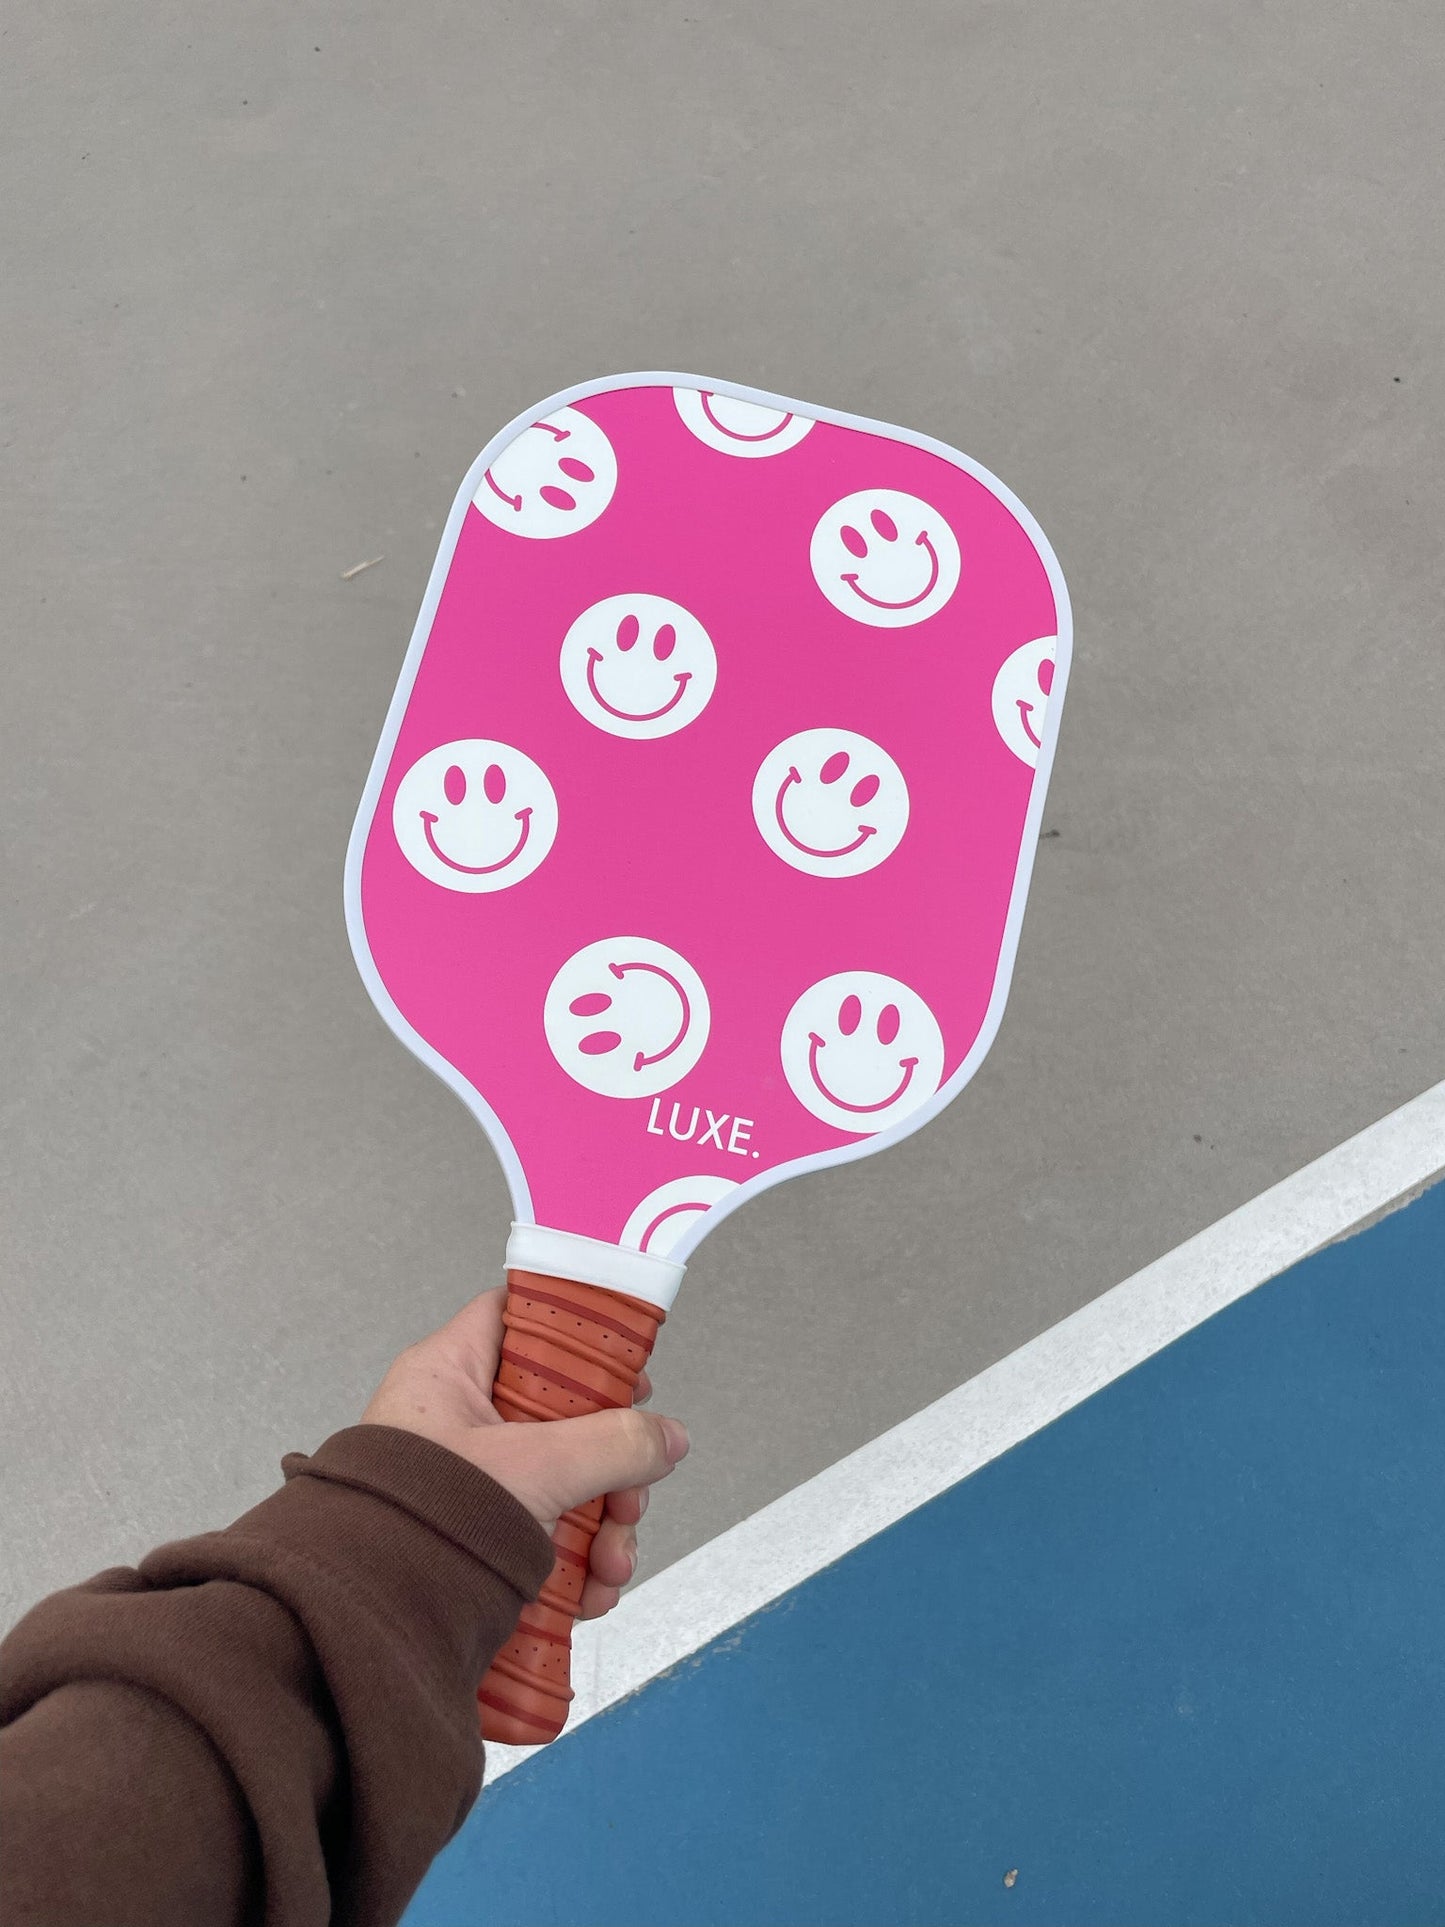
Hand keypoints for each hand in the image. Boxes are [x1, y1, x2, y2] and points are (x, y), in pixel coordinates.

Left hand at [361, 1288, 688, 1620]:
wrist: (366, 1621)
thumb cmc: (411, 1525)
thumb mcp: (535, 1468)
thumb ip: (614, 1445)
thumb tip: (666, 1437)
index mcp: (448, 1374)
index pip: (519, 1319)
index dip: (578, 1334)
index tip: (626, 1368)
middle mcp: (455, 1422)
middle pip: (561, 1416)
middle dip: (611, 1467)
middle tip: (629, 1495)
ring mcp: (466, 1482)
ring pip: (562, 1482)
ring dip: (603, 1527)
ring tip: (609, 1564)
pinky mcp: (475, 1536)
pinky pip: (544, 1534)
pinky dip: (577, 1563)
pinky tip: (590, 1591)